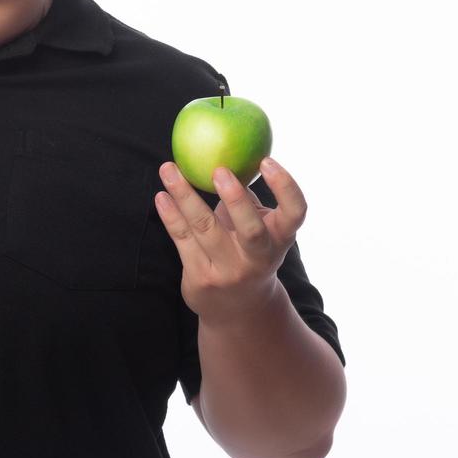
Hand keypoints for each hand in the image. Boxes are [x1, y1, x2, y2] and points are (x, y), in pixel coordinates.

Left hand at [154, 156, 306, 327]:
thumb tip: (230, 148)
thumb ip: (248, 197)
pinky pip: (183, 240)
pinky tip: (162, 196)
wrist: (238, 309)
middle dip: (235, 200)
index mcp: (280, 239)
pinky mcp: (201, 278)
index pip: (295, 213)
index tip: (266, 160)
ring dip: (185, 195)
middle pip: (251, 230)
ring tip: (168, 169)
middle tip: (218, 169)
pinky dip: (170, 215)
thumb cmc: (249, 251)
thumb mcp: (261, 228)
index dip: (285, 187)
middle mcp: (258, 258)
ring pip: (205, 229)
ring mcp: (229, 271)